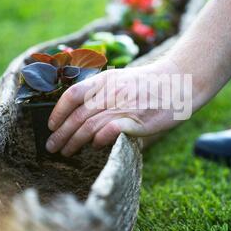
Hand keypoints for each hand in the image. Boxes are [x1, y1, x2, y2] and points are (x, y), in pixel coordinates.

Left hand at [45, 59, 190, 156]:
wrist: (179, 82)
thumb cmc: (150, 84)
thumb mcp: (122, 78)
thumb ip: (104, 92)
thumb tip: (83, 113)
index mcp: (105, 80)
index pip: (72, 95)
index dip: (58, 112)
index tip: (51, 125)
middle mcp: (111, 91)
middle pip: (78, 115)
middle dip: (61, 133)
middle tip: (52, 146)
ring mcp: (124, 105)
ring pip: (89, 125)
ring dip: (74, 141)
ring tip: (66, 151)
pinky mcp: (137, 119)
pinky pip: (111, 130)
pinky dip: (99, 138)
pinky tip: (95, 145)